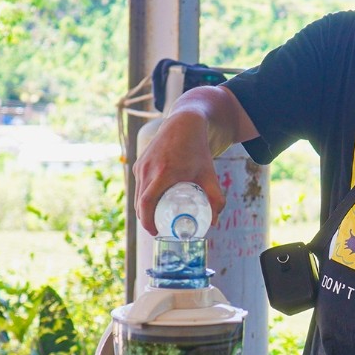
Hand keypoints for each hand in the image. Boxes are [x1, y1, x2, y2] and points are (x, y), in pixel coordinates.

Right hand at [132, 110, 225, 235]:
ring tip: (155, 218)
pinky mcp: (140, 162)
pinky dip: (143, 195)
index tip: (155, 232)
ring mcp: (142, 165)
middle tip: (158, 229)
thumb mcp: (210, 174)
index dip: (147, 221)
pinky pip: (139, 184)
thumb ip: (216, 198)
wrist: (184, 123)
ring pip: (138, 193)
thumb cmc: (197, 149)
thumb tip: (215, 222)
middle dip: (146, 219)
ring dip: (144, 208)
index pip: (147, 203)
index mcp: (164, 173)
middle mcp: (148, 169)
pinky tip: (152, 202)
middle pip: (141, 202)